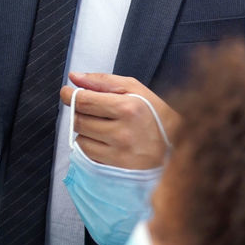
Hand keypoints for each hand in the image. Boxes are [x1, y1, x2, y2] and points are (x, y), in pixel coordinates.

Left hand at [60, 72, 179, 168]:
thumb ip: (102, 81)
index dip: (70, 95)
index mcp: (128, 108)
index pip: (84, 101)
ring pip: (81, 138)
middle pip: (79, 120)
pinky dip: (91, 145)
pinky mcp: (116, 167)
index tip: (67, 92)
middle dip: (79, 111)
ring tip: (104, 126)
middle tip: (90, 108)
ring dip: (85, 130)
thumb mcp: (135, 89)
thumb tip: (74, 77)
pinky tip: (106, 140)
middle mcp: (122, 132)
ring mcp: (119, 152)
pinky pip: (88, 153)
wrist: (177, 147)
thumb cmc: (155, 114)